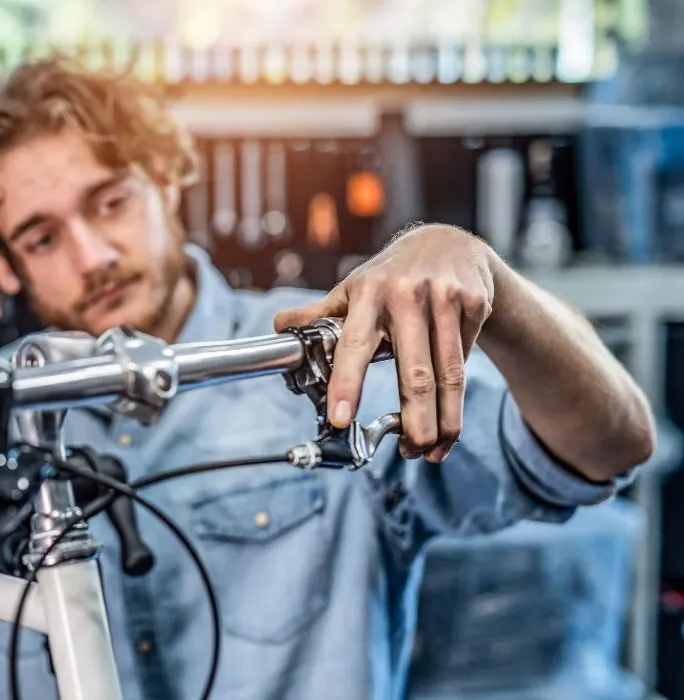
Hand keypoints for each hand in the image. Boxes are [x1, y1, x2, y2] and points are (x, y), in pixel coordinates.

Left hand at [272, 225, 497, 462]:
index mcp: (367, 294)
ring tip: (431, 451)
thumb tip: (279, 329)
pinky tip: (448, 417)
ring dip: (443, 421)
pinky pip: (463, 362)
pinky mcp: (475, 305)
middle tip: (409, 452)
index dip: (347, 384)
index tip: (340, 420)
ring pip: (448, 375)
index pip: (354, 346)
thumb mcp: (353, 288)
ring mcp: (444, 299)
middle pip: (413, 373)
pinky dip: (457, 396)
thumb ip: (319, 315)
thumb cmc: (390, 276)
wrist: (448, 242)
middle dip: (414, 421)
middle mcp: (406, 295)